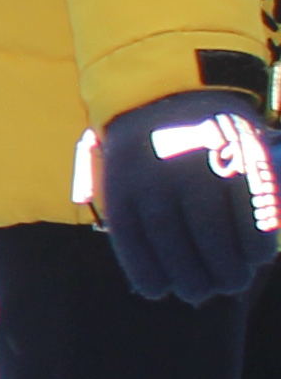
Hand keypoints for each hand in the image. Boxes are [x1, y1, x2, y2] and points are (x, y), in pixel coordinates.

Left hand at [84, 89, 280, 303]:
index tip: (161, 293)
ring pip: (214, 228)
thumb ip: (133, 214)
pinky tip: (257, 257)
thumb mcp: (121, 170)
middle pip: (175, 239)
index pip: (134, 238)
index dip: (148, 271)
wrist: (176, 83)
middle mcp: (161, 172)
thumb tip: (155, 276)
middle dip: (193, 276)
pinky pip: (249, 208)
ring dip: (227, 265)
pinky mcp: (239, 157)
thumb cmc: (145, 143)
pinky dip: (255, 239)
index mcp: (125, 177)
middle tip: (203, 294)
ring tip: (232, 283)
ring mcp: (202, 163)